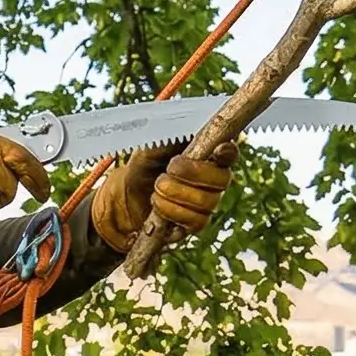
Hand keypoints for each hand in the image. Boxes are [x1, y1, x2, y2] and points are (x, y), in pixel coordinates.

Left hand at [93, 143, 237, 252]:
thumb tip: (184, 131)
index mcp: (208, 155)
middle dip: (194, 173)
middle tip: (170, 168)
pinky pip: (196, 222)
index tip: (220, 150)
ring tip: (157, 186)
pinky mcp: (194, 224)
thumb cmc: (145, 165)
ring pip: (208, 202)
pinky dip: (173, 211)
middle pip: (222, 180)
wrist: (126, 193)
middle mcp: (213, 180)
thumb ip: (171, 137)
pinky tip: (158, 203)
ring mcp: (206, 203)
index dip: (228, 152)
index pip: (230, 154)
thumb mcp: (152, 146)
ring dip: (177, 192)